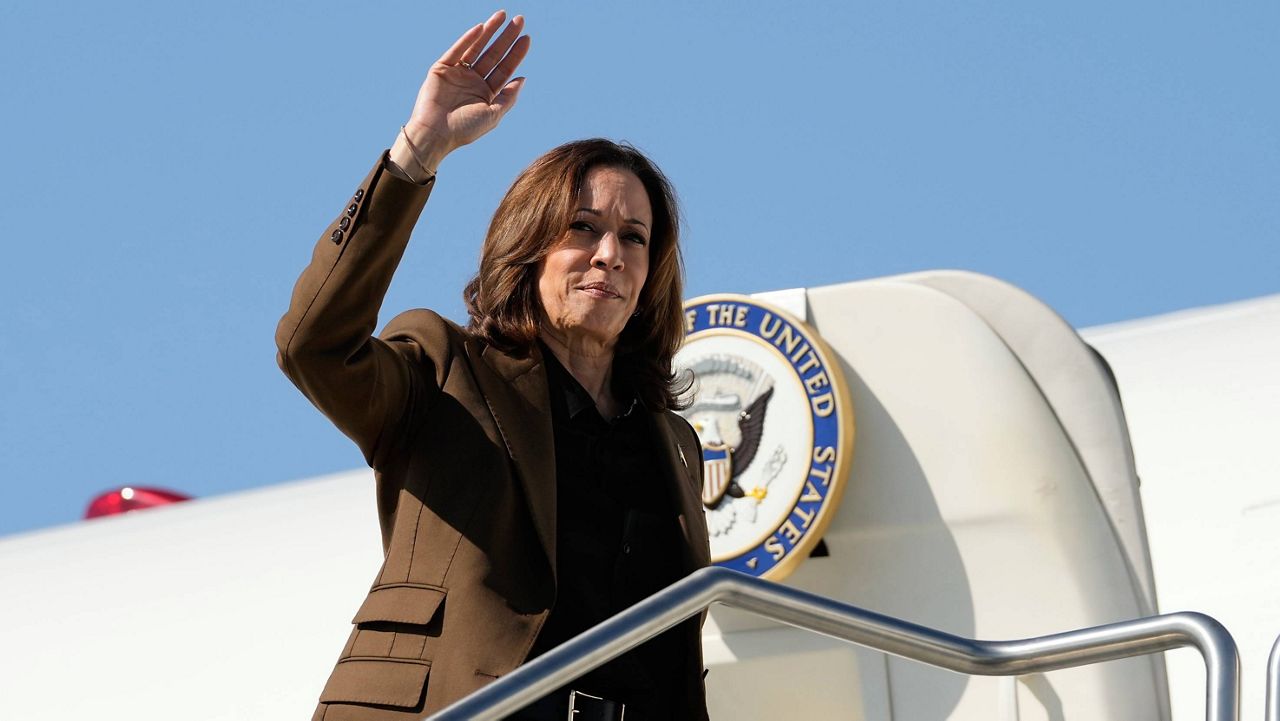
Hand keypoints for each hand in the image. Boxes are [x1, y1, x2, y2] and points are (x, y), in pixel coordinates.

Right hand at [394, 11, 530, 173]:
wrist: (435, 134)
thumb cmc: (464, 129)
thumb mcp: (493, 114)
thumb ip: (509, 96)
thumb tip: (523, 78)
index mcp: (486, 93)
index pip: (505, 69)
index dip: (516, 53)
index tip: (527, 38)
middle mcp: (473, 81)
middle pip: (494, 54)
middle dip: (506, 37)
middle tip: (520, 20)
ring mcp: (457, 73)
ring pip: (477, 48)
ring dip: (489, 31)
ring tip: (503, 16)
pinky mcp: (441, 69)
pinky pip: (457, 50)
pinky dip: (468, 39)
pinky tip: (481, 28)